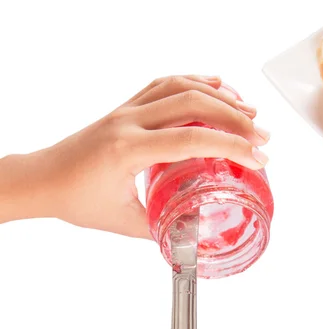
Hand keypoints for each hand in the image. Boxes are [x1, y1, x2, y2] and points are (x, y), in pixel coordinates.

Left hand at [0, 75, 269, 237]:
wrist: (44, 178)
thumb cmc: (74, 198)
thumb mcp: (122, 222)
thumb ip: (162, 228)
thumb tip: (193, 234)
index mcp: (128, 150)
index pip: (190, 139)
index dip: (229, 146)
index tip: (257, 157)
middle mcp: (129, 121)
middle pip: (192, 103)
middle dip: (235, 118)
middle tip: (261, 137)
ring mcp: (127, 109)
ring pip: (180, 86)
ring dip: (219, 96)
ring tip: (248, 112)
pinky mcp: (127, 106)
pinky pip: (164, 83)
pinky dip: (194, 82)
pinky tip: (215, 89)